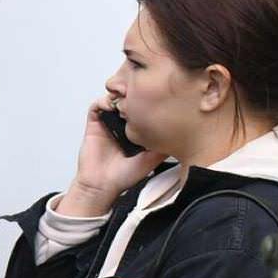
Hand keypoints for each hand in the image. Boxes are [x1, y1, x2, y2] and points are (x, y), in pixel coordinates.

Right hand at [60, 96, 165, 217]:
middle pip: (130, 98)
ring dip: (119, 94)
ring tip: (126, 99)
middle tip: (141, 93)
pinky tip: (111, 106)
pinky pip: (97, 106)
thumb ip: (165, 142)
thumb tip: (182, 128)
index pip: (146, 106)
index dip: (150, 99)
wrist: (103, 185)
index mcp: (139, 129)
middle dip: (135, 92)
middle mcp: (124, 124)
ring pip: (114, 98)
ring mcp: (109, 122)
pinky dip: (103, 101)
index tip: (156, 96)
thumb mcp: (155, 157)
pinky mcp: (95, 124)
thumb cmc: (126, 175)